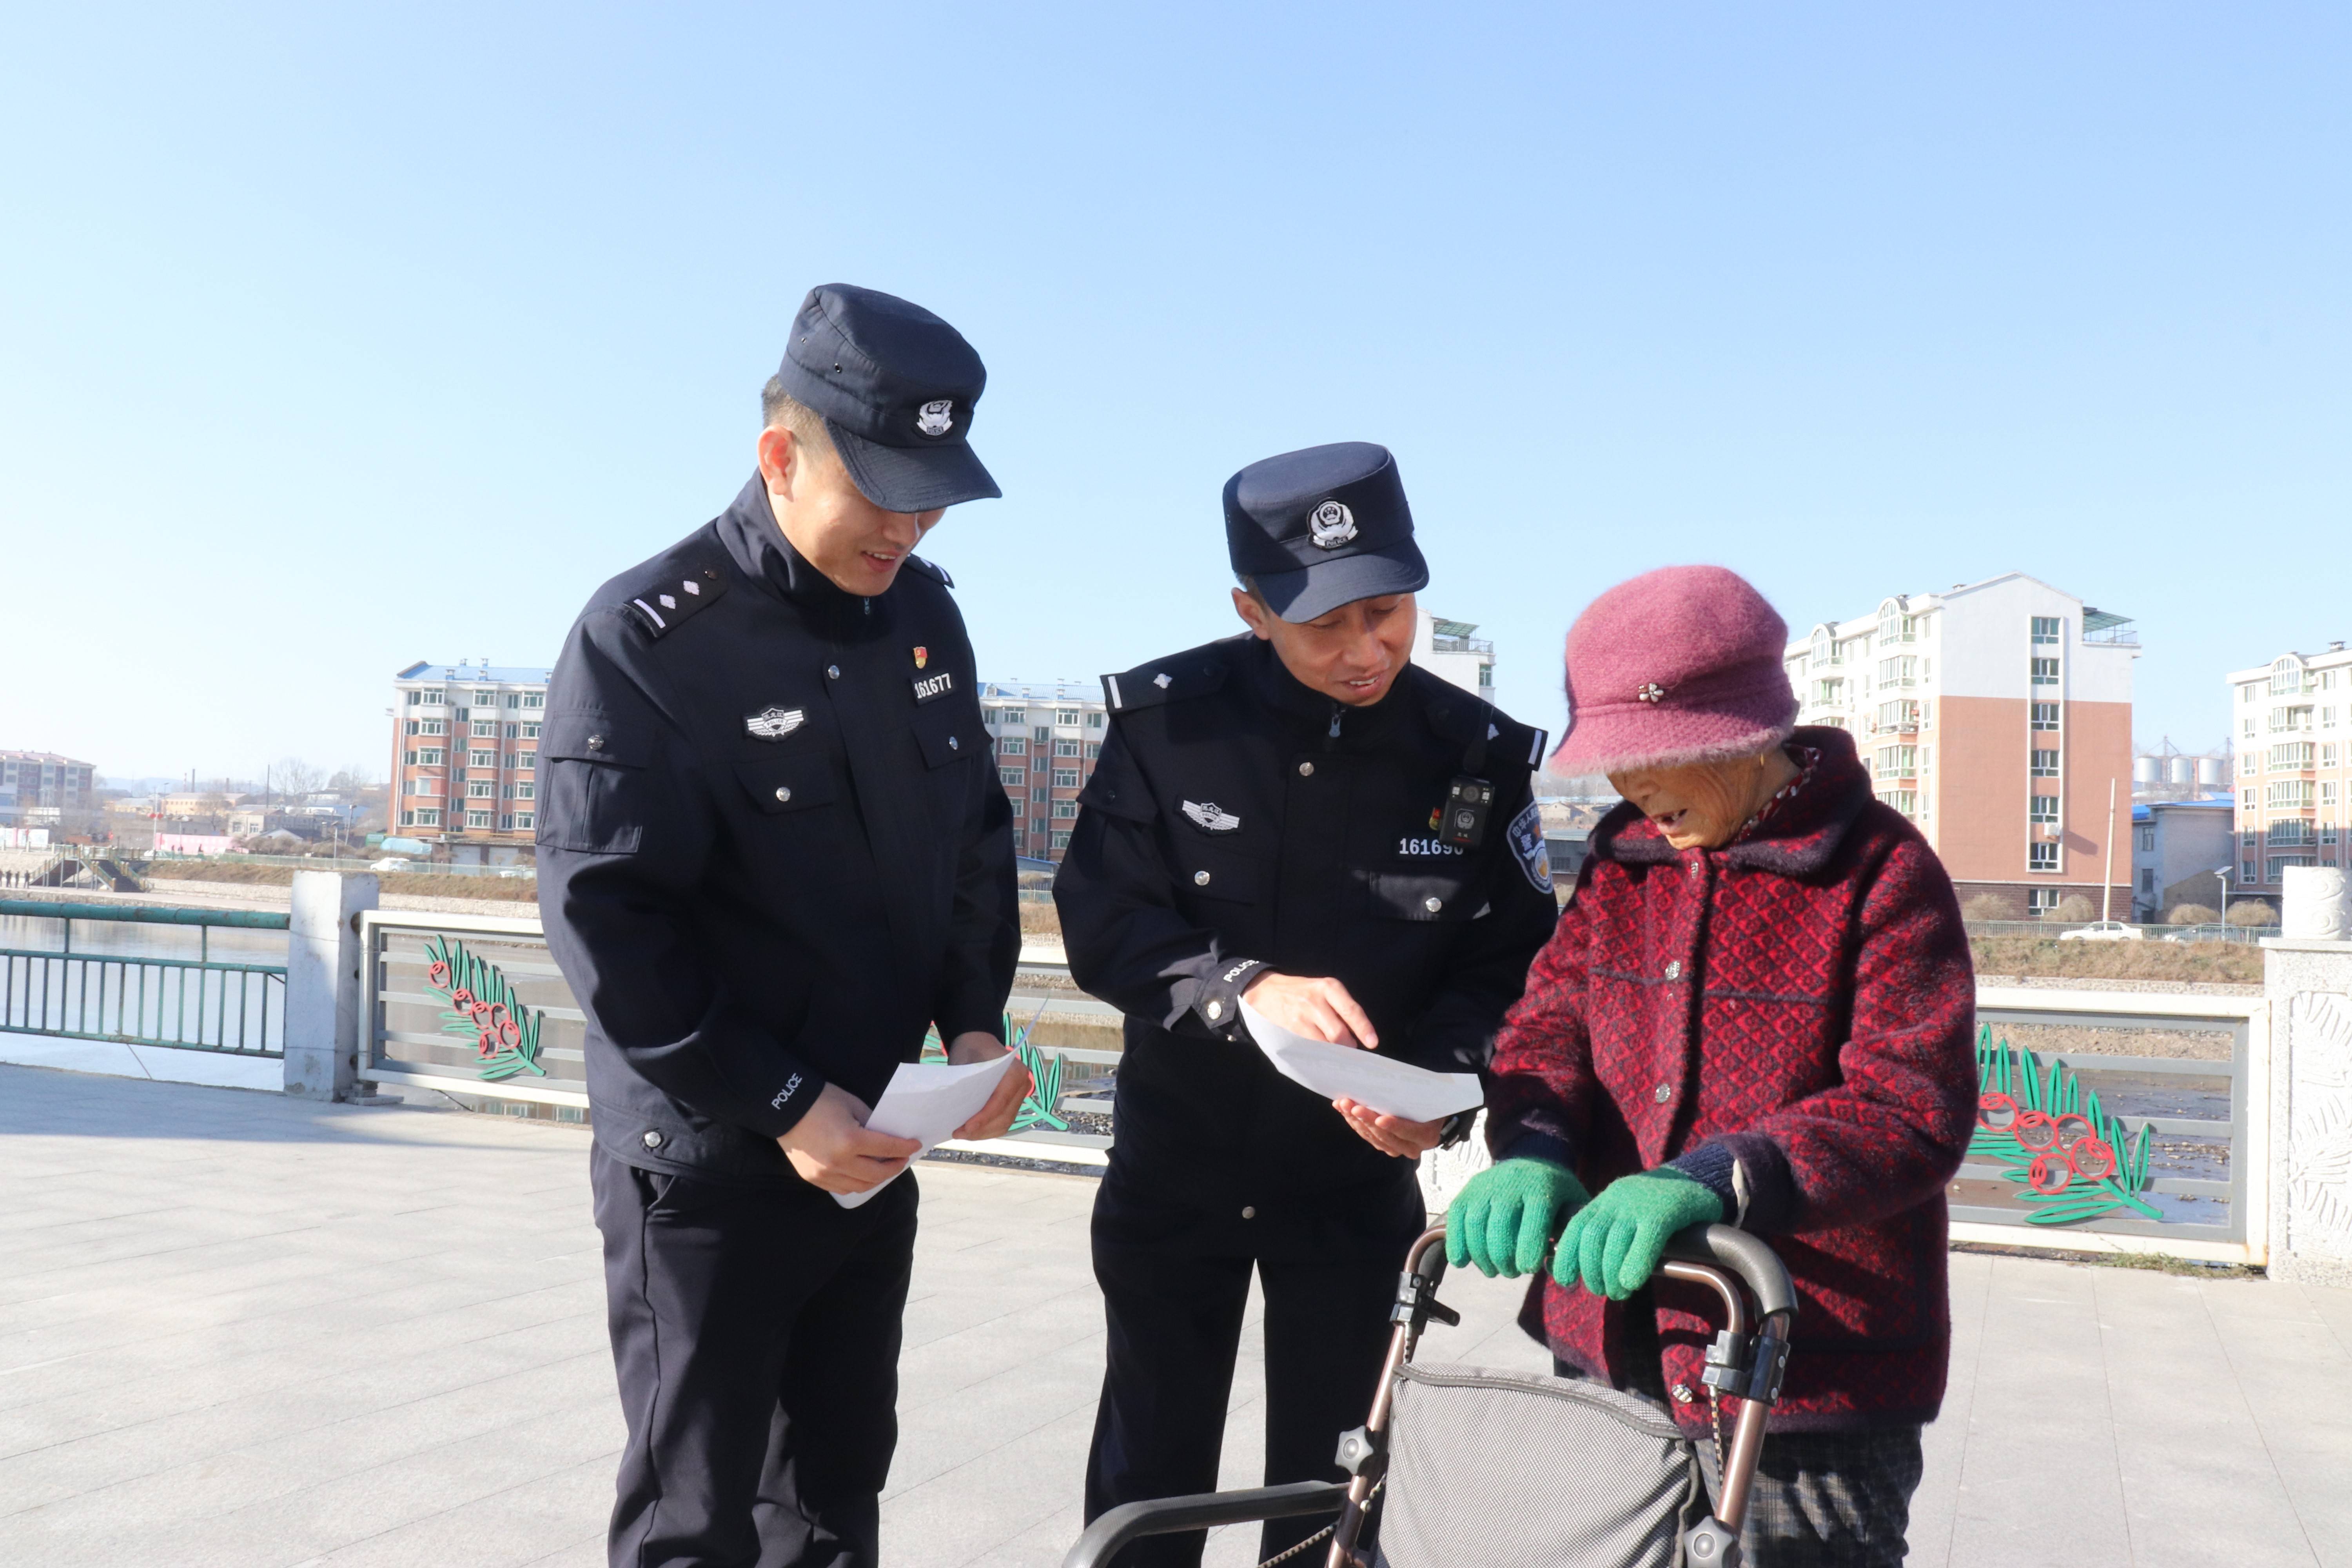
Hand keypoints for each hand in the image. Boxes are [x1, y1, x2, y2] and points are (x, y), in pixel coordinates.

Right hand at [778, 1083, 922, 1194]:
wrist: (785, 1108)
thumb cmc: (821, 1101)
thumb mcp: (853, 1105)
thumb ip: (872, 1124)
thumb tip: (887, 1136)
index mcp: (851, 1140)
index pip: (887, 1149)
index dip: (905, 1148)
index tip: (915, 1145)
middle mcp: (839, 1162)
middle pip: (876, 1174)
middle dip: (894, 1167)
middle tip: (902, 1159)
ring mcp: (825, 1174)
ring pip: (860, 1186)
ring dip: (877, 1179)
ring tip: (884, 1168)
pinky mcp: (814, 1179)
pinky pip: (842, 1188)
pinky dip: (857, 1183)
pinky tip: (863, 1174)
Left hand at [946, 1030, 1032, 1141]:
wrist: (979, 1043)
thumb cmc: (971, 1051)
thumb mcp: (967, 1065)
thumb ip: (968, 1088)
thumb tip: (959, 1114)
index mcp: (1015, 1073)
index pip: (1000, 1102)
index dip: (984, 1118)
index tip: (966, 1127)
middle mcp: (1023, 1085)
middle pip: (1004, 1117)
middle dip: (981, 1129)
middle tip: (958, 1133)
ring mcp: (1020, 1095)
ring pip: (1005, 1123)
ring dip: (984, 1133)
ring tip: (963, 1134)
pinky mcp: (1014, 1103)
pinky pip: (1003, 1121)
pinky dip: (988, 1130)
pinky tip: (973, 1131)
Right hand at [1242, 971, 1377, 1047]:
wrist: (1267, 991)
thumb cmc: (1303, 992)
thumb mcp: (1323, 989)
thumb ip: (1341, 1007)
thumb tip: (1357, 1035)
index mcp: (1329, 987)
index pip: (1351, 1010)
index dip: (1364, 1028)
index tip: (1372, 1043)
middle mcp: (1316, 999)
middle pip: (1339, 1032)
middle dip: (1347, 1045)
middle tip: (1350, 1048)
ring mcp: (1302, 1015)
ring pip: (1326, 1043)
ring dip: (1335, 1051)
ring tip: (1336, 1050)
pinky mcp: (1292, 1027)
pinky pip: (1312, 1047)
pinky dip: (1320, 1053)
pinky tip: (1322, 1052)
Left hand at [1334, 1098, 1446, 1158]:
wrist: (1429, 1110)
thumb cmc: (1428, 1099)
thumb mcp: (1427, 1095)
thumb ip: (1414, 1093)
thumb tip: (1393, 1080)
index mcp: (1427, 1135)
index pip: (1409, 1131)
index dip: (1394, 1126)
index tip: (1380, 1119)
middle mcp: (1412, 1147)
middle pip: (1386, 1136)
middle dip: (1367, 1120)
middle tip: (1353, 1106)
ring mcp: (1396, 1148)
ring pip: (1372, 1137)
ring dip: (1355, 1120)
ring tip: (1343, 1104)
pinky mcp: (1383, 1144)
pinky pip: (1366, 1135)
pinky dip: (1353, 1121)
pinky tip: (1342, 1109)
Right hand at [1444, 1159, 1592, 1277]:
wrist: (1532, 1159)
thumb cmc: (1556, 1193)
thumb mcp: (1575, 1204)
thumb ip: (1573, 1233)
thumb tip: (1563, 1268)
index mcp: (1542, 1189)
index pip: (1534, 1219)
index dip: (1529, 1248)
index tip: (1528, 1268)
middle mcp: (1511, 1184)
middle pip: (1500, 1226)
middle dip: (1504, 1258)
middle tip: (1512, 1273)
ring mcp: (1485, 1187)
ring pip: (1476, 1225)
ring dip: (1481, 1256)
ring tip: (1493, 1271)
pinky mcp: (1467, 1191)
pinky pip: (1456, 1219)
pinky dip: (1456, 1244)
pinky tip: (1462, 1262)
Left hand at [1552, 1169, 1724, 1299]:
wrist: (1696, 1181)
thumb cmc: (1658, 1209)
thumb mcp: (1626, 1215)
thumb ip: (1608, 1237)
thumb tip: (1587, 1273)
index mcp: (1605, 1201)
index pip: (1575, 1227)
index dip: (1566, 1255)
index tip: (1565, 1279)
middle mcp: (1617, 1200)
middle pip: (1592, 1237)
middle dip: (1591, 1270)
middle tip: (1601, 1291)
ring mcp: (1640, 1204)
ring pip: (1615, 1241)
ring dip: (1611, 1274)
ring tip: (1618, 1293)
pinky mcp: (1665, 1211)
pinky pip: (1646, 1240)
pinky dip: (1636, 1264)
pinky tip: (1633, 1282)